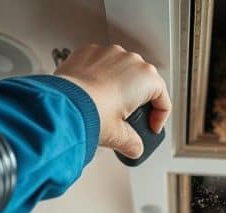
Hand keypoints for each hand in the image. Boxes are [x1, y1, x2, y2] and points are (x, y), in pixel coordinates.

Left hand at [54, 43, 171, 158]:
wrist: (62, 104)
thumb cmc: (92, 114)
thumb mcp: (119, 136)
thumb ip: (133, 143)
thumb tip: (134, 148)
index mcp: (146, 78)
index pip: (163, 100)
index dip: (159, 118)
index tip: (151, 128)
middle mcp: (130, 60)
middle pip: (144, 82)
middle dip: (139, 100)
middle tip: (130, 118)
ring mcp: (109, 53)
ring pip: (122, 69)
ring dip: (119, 85)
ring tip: (109, 105)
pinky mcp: (89, 52)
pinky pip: (101, 64)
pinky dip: (100, 76)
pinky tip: (93, 92)